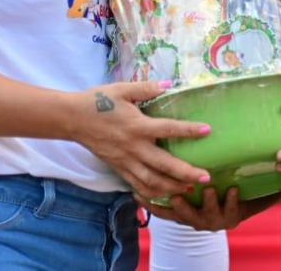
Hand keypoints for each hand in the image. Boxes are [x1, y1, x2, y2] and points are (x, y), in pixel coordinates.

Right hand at [72, 80, 212, 198]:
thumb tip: (170, 84)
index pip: (168, 129)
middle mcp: (133, 147)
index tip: (207, 131)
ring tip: (189, 190)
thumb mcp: (123, 89)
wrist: (73, 119)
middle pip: (164, 164)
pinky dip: (152, 193)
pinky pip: (137, 185)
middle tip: (206, 178)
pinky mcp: (118, 168)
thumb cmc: (99, 101)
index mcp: (137, 125)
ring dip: (172, 187)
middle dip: (186, 173)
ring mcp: (125, 161)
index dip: (188, 130)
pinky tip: (165, 195)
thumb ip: (147, 88)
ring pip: (151, 181)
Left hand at [137, 188, 278, 231]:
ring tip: (175, 194)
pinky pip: (163, 214)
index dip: (234, 202)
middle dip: (208, 203)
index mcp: (232, 215)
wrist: (220, 212)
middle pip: (209, 216)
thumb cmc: (243, 196)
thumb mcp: (259, 194)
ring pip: (185, 217)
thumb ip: (272, 187)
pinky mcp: (177, 217)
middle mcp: (212, 221)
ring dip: (180, 206)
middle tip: (206, 189)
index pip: (234, 211)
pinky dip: (152, 206)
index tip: (235, 189)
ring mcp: (193, 220)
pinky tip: (140, 194)